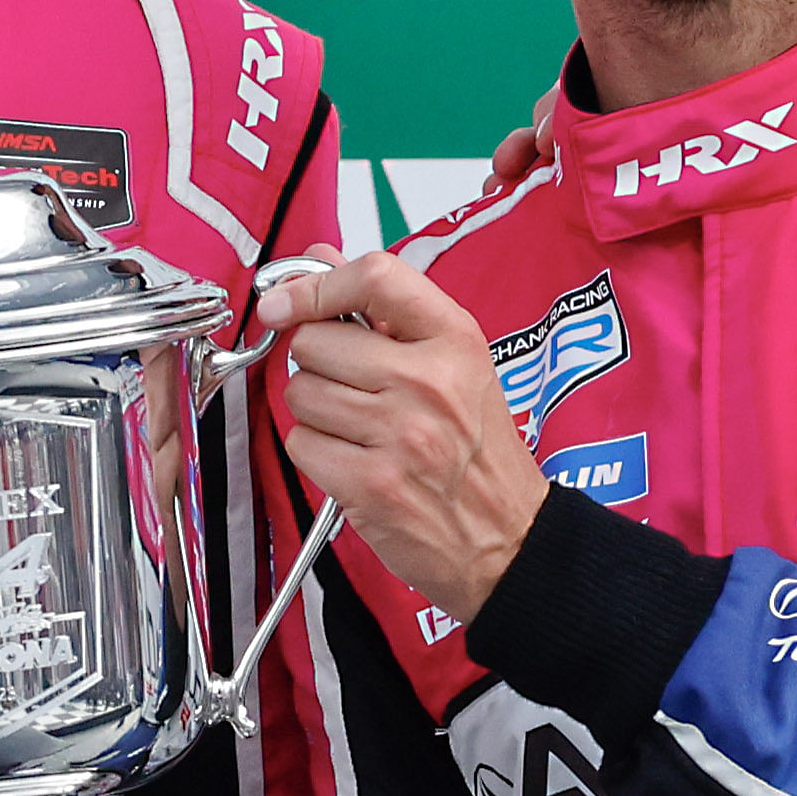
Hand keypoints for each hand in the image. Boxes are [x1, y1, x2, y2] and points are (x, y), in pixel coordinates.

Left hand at [249, 248, 542, 617]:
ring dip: (316, 411)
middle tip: (351, 388)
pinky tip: (353, 461)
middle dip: (317, 364)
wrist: (510, 539)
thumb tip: (320, 256)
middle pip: (315, 341)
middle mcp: (429, 382)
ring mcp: (399, 435)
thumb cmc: (480, 452)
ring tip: (359, 428)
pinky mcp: (370, 484)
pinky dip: (316, 453)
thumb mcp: (456, 366)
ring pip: (300, 394)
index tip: (286, 300)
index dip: (316, 283)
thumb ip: (387, 309)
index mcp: (455, 341)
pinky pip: (301, 443)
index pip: (375, 277)